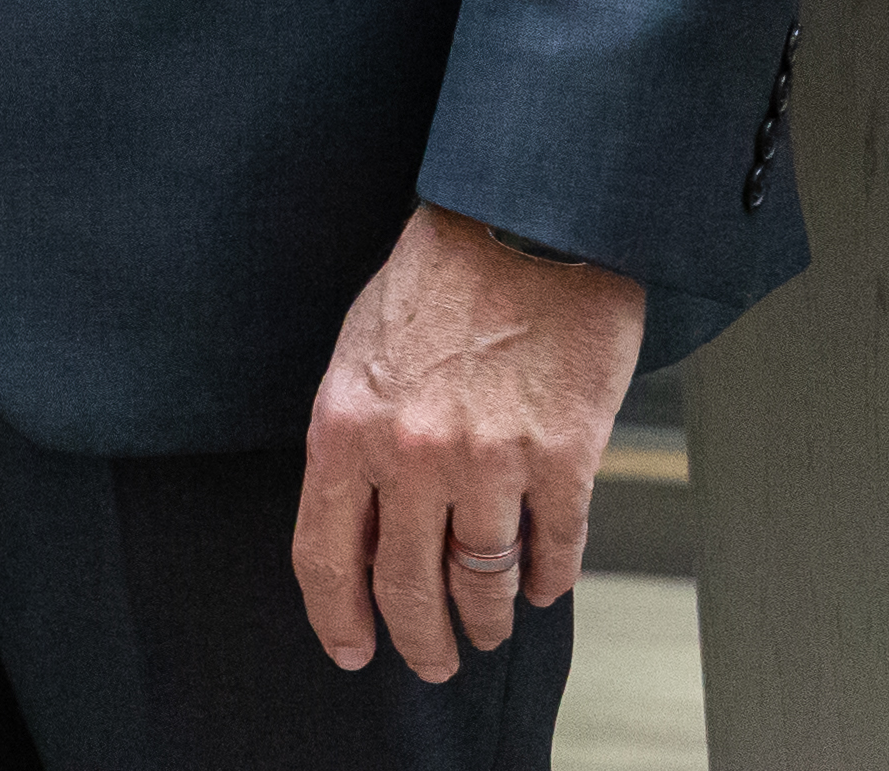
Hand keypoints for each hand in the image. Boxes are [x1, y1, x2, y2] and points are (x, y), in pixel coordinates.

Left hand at [293, 203, 646, 680]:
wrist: (525, 226)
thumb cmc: (437, 282)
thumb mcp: (358, 354)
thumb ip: (356, 442)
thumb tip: (363, 525)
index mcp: (345, 426)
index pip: (325, 553)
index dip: (337, 616)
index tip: (350, 650)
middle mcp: (410, 453)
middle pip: (407, 587)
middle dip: (419, 640)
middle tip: (432, 662)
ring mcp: (490, 460)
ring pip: (485, 580)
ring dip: (489, 618)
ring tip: (491, 629)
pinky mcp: (563, 457)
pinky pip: (556, 549)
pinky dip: (552, 579)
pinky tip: (546, 587)